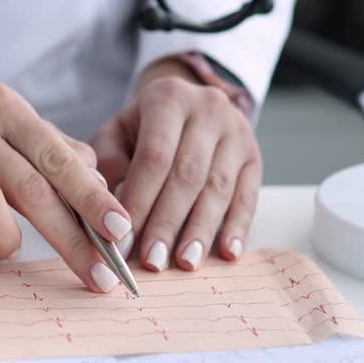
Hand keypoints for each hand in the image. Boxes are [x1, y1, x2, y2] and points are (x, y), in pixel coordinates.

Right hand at [0, 86, 133, 292]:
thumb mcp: (17, 147)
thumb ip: (61, 161)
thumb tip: (106, 195)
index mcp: (6, 108)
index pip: (59, 156)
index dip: (93, 197)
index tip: (121, 231)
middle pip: (31, 183)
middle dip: (71, 235)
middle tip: (98, 272)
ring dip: (7, 235)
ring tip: (10, 250)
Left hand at [90, 58, 260, 271]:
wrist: (184, 107)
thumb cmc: (140, 130)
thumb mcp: (115, 136)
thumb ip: (109, 167)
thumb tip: (115, 212)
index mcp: (168, 98)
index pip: (154, 158)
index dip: (140, 202)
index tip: (124, 241)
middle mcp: (208, 108)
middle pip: (187, 175)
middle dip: (167, 222)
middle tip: (152, 260)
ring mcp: (237, 131)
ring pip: (219, 188)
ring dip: (200, 230)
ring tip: (185, 263)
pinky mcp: (254, 156)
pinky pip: (249, 196)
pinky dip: (237, 228)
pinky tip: (226, 254)